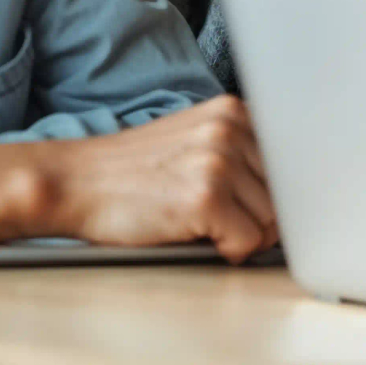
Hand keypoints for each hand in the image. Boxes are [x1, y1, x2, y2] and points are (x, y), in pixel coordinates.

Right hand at [48, 94, 275, 259]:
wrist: (75, 182)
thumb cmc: (130, 173)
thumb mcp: (193, 142)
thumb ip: (240, 153)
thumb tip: (289, 194)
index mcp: (232, 112)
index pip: (290, 162)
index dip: (275, 195)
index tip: (260, 208)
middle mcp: (230, 129)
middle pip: (283, 194)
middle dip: (258, 219)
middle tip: (219, 222)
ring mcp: (219, 161)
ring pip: (269, 222)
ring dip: (240, 235)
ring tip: (200, 224)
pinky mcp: (205, 197)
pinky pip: (246, 242)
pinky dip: (228, 252)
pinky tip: (195, 237)